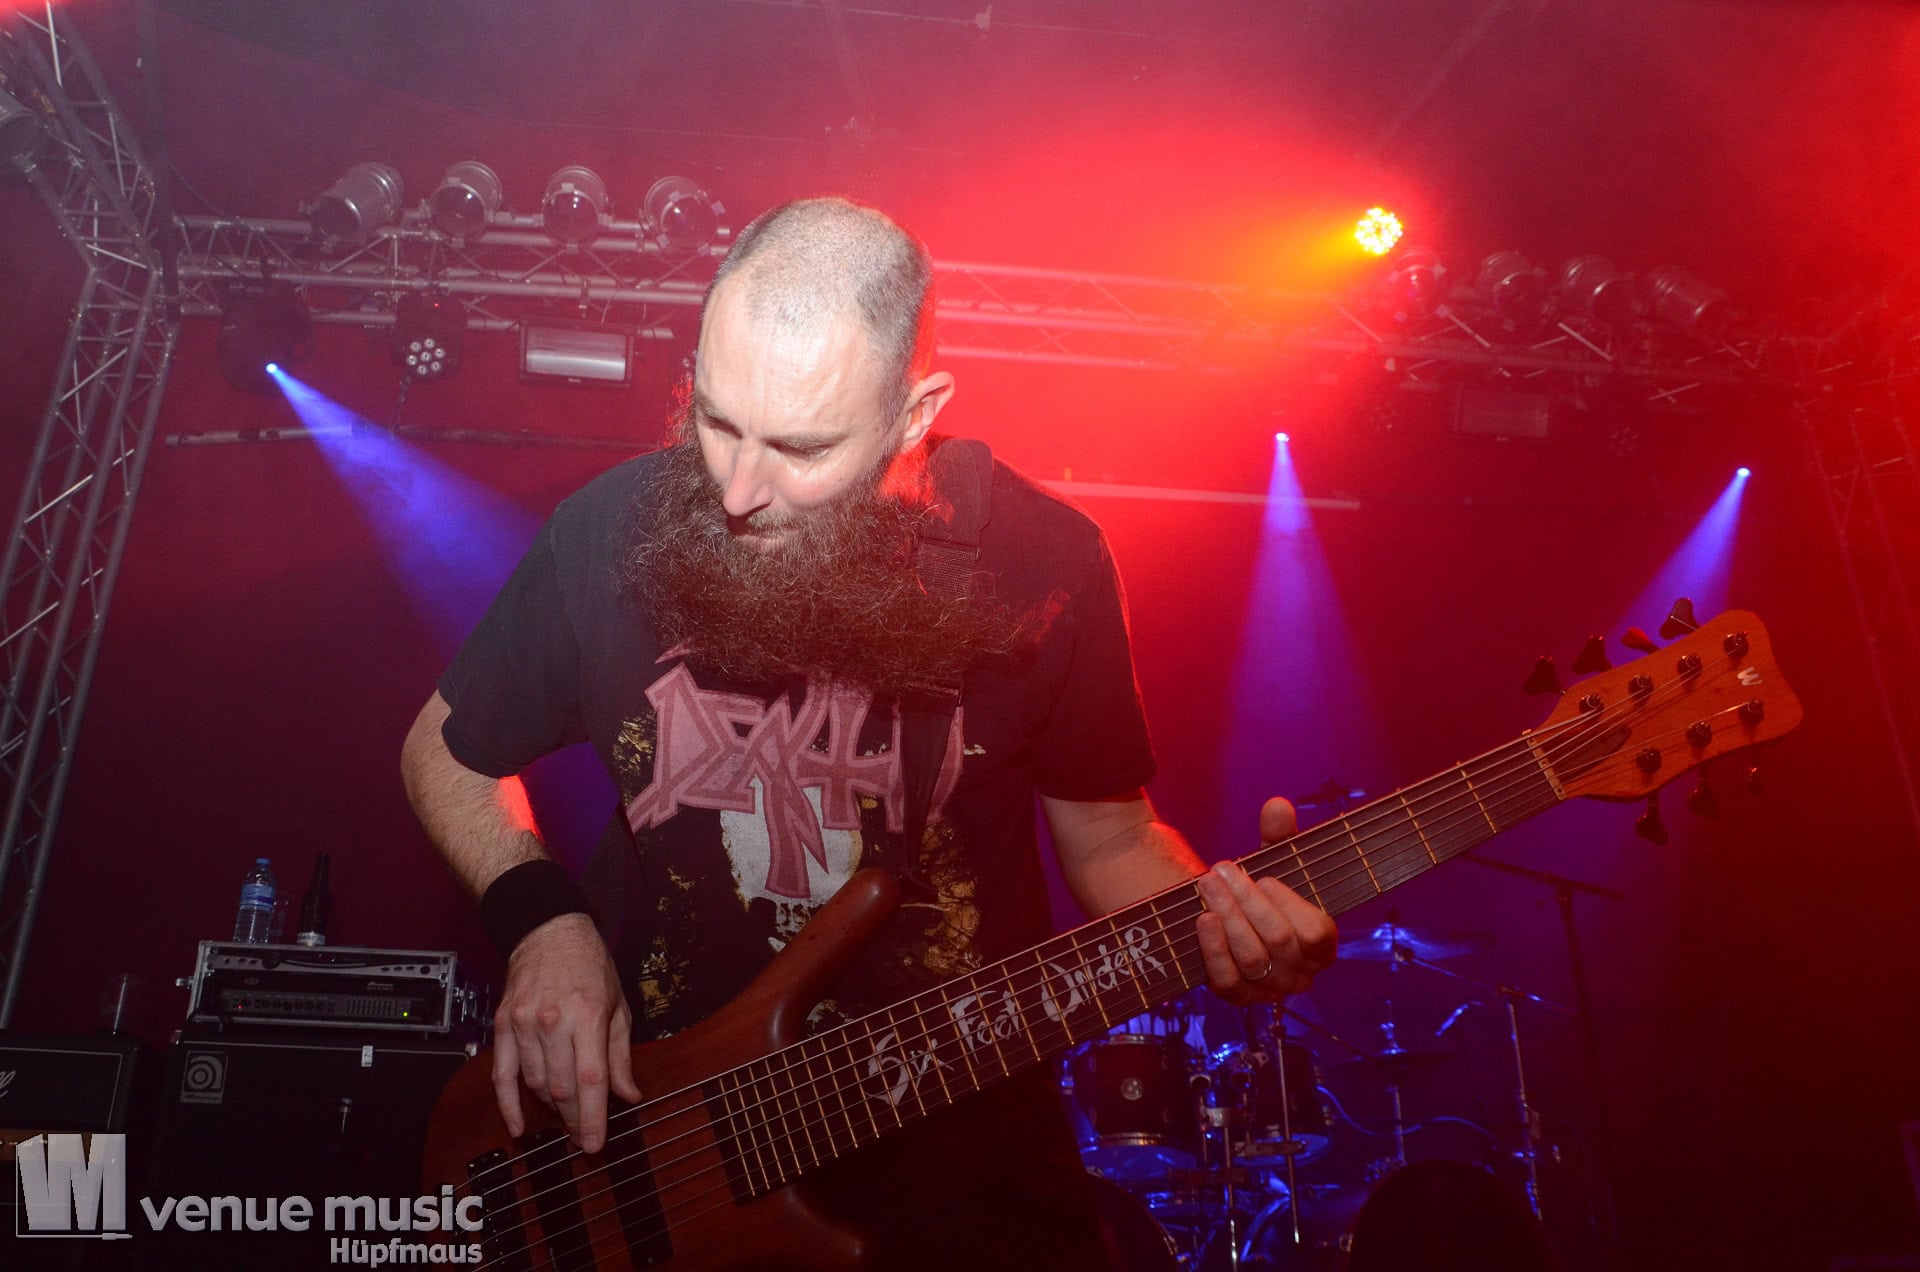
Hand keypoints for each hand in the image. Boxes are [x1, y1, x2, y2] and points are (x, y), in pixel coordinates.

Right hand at [493, 912, 641, 1151]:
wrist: (549, 931)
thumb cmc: (590, 967)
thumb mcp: (618, 1005)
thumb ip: (620, 1055)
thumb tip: (629, 1095)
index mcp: (588, 1015)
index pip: (591, 1079)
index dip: (594, 1117)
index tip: (595, 1144)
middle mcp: (554, 1021)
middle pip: (562, 1088)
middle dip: (575, 1120)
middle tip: (584, 1139)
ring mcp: (524, 1024)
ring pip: (536, 1084)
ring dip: (551, 1109)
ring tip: (566, 1117)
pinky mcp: (504, 1025)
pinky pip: (501, 1075)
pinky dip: (508, 1104)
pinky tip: (518, 1127)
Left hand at [1194, 797, 1336, 1003]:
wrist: (1231, 922)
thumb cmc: (1265, 892)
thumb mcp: (1276, 862)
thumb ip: (1281, 836)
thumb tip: (1277, 805)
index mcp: (1322, 945)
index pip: (1316, 933)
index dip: (1289, 904)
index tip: (1263, 877)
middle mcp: (1300, 974)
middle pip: (1278, 940)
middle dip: (1247, 901)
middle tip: (1221, 869)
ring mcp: (1269, 990)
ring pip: (1251, 959)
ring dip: (1227, 918)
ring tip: (1207, 885)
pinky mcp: (1238, 998)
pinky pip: (1226, 981)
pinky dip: (1212, 950)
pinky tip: (1202, 920)